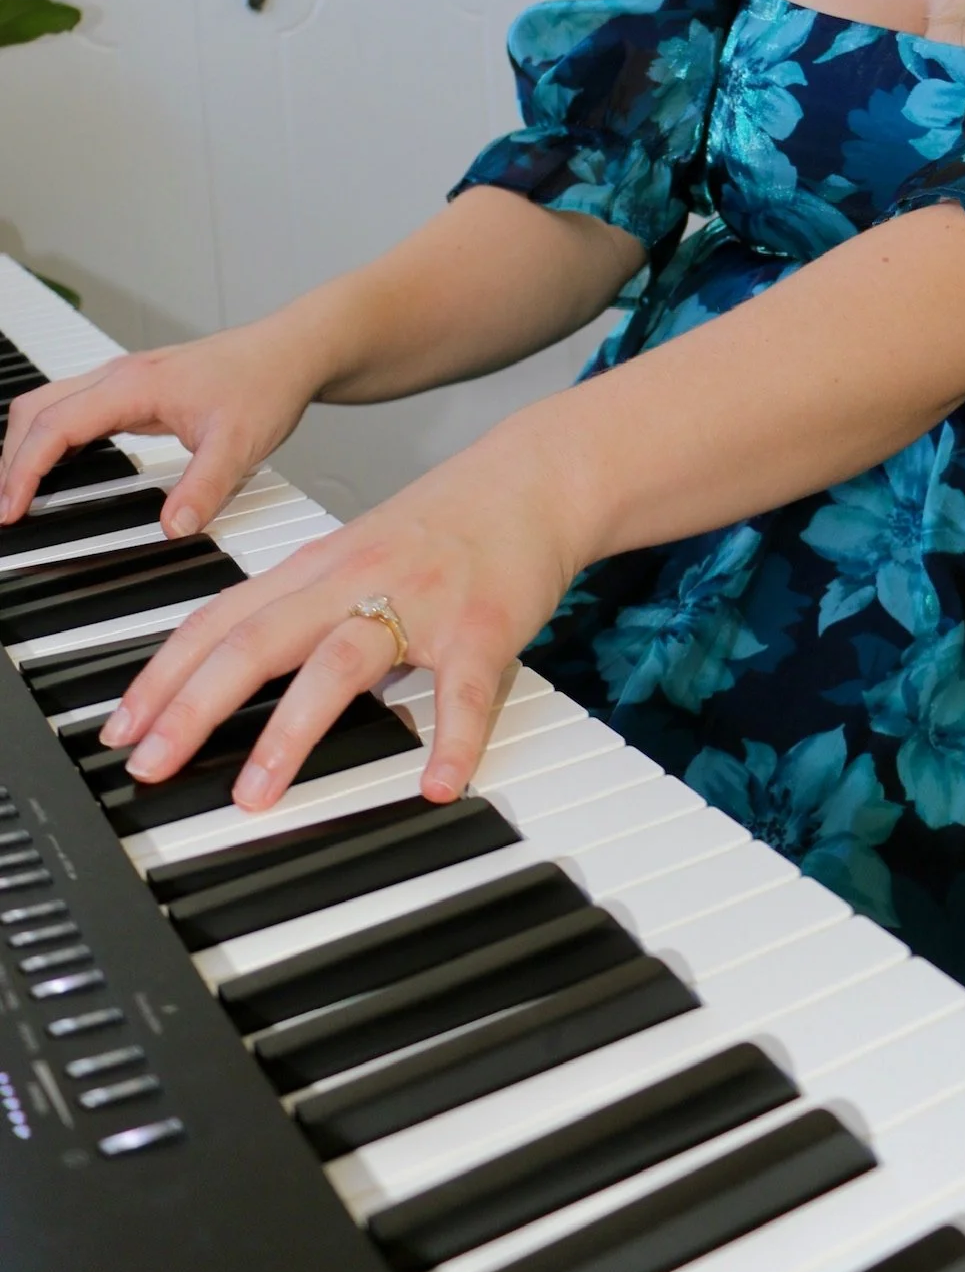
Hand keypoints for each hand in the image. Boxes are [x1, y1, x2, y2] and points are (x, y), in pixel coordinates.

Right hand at [0, 320, 322, 532]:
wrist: (291, 351)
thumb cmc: (265, 383)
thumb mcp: (240, 444)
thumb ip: (205, 487)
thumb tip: (175, 527)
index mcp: (134, 385)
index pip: (56, 426)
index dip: (24, 469)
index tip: (10, 509)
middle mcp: (120, 376)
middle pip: (36, 411)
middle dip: (10, 459)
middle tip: (6, 509)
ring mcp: (124, 379)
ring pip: (49, 404)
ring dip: (26, 444)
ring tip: (17, 492)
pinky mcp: (134, 388)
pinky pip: (73, 407)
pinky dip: (51, 436)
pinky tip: (55, 464)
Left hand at [98, 423, 581, 806]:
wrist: (535, 478)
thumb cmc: (445, 524)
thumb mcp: (356, 554)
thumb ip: (300, 607)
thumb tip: (233, 672)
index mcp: (318, 566)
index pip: (222, 618)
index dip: (165, 673)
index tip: (121, 729)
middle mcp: (356, 579)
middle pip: (260, 639)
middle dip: (195, 704)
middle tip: (151, 765)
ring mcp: (420, 603)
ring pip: (341, 661)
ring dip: (292, 730)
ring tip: (257, 793)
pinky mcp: (483, 627)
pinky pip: (464, 691)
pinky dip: (452, 740)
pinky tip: (438, 783)